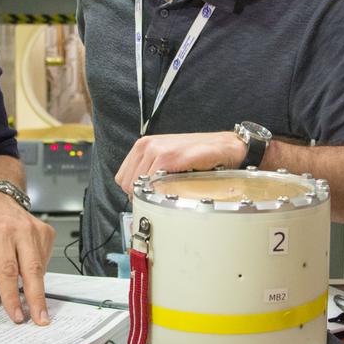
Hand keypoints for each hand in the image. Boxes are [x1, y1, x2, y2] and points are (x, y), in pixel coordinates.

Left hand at [0, 191, 55, 324]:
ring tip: (32, 301)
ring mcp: (36, 230)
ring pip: (40, 268)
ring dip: (35, 287)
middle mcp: (21, 230)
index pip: (7, 270)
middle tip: (40, 320)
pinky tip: (28, 271)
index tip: (16, 315)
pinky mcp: (47, 232)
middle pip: (32, 270)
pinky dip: (38, 272)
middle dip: (37, 298)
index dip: (12, 295)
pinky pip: (45, 260)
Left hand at [113, 131, 244, 192]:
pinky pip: (151, 181)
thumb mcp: (167, 160)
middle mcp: (146, 145)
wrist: (221, 147)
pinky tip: (171, 189)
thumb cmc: (196, 154)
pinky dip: (158, 190)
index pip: (122, 177)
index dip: (133, 191)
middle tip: (158, 197)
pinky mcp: (167, 156)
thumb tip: (139, 193)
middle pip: (127, 183)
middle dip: (140, 195)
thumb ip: (150, 171)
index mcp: (142, 146)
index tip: (147, 195)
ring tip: (166, 193)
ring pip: (137, 184)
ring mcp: (155, 150)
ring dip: (149, 194)